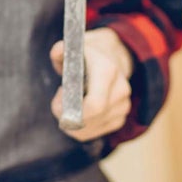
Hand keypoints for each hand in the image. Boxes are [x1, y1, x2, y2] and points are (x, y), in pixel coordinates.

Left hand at [49, 27, 133, 141]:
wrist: (113, 57)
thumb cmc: (88, 55)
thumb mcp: (74, 48)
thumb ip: (61, 50)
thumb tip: (58, 51)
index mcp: (108, 71)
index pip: (94, 105)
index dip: (71, 109)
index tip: (60, 95)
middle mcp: (120, 90)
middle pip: (89, 120)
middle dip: (67, 117)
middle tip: (59, 105)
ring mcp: (123, 106)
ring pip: (89, 130)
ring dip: (71, 123)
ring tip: (68, 105)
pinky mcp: (120, 118)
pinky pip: (94, 133)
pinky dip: (80, 128)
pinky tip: (77, 113)